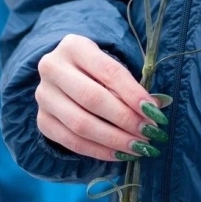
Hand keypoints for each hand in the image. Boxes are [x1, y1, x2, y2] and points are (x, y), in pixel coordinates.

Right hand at [35, 35, 168, 161]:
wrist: (64, 75)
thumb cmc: (96, 70)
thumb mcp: (112, 66)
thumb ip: (132, 86)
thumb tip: (158, 107)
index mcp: (74, 46)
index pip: (108, 71)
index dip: (133, 93)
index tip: (154, 112)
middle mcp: (52, 68)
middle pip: (92, 98)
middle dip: (125, 119)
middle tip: (149, 133)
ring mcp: (44, 96)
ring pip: (80, 124)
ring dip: (114, 139)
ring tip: (139, 147)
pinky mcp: (42, 120)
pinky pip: (71, 141)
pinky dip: (98, 151)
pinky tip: (119, 154)